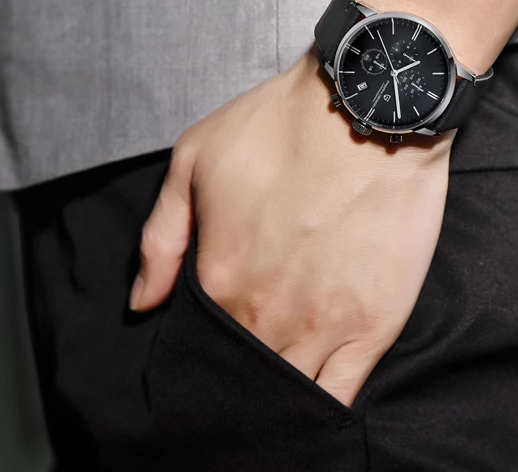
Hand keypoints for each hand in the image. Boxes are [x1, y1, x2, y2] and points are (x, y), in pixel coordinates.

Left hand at [132, 53, 452, 406]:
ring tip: (274, 388)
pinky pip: (341, 394)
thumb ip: (161, 238)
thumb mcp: (194, 159)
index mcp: (220, 279)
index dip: (203, 348)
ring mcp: (323, 325)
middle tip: (245, 360)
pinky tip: (311, 405)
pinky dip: (322, 409)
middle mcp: (267, 313)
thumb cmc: (283, 125)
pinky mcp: (374, 325)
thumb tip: (143, 303)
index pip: (200, 343)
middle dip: (238, 378)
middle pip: (244, 374)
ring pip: (289, 391)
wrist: (369, 108)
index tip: (214, 340)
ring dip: (276, 396)